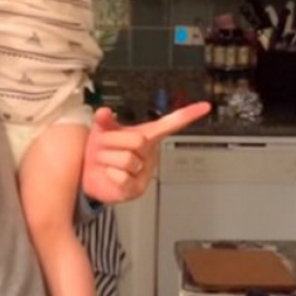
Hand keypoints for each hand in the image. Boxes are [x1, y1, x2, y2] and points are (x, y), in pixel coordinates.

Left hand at [81, 101, 211, 202]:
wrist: (90, 175)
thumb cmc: (102, 151)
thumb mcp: (103, 131)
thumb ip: (105, 120)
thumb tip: (104, 111)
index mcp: (146, 135)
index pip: (171, 123)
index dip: (188, 115)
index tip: (205, 107)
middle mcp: (149, 152)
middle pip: (138, 141)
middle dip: (114, 142)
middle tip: (105, 146)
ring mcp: (145, 170)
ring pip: (128, 159)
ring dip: (108, 159)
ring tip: (106, 161)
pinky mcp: (137, 188)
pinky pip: (123, 177)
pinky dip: (109, 174)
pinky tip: (109, 174)